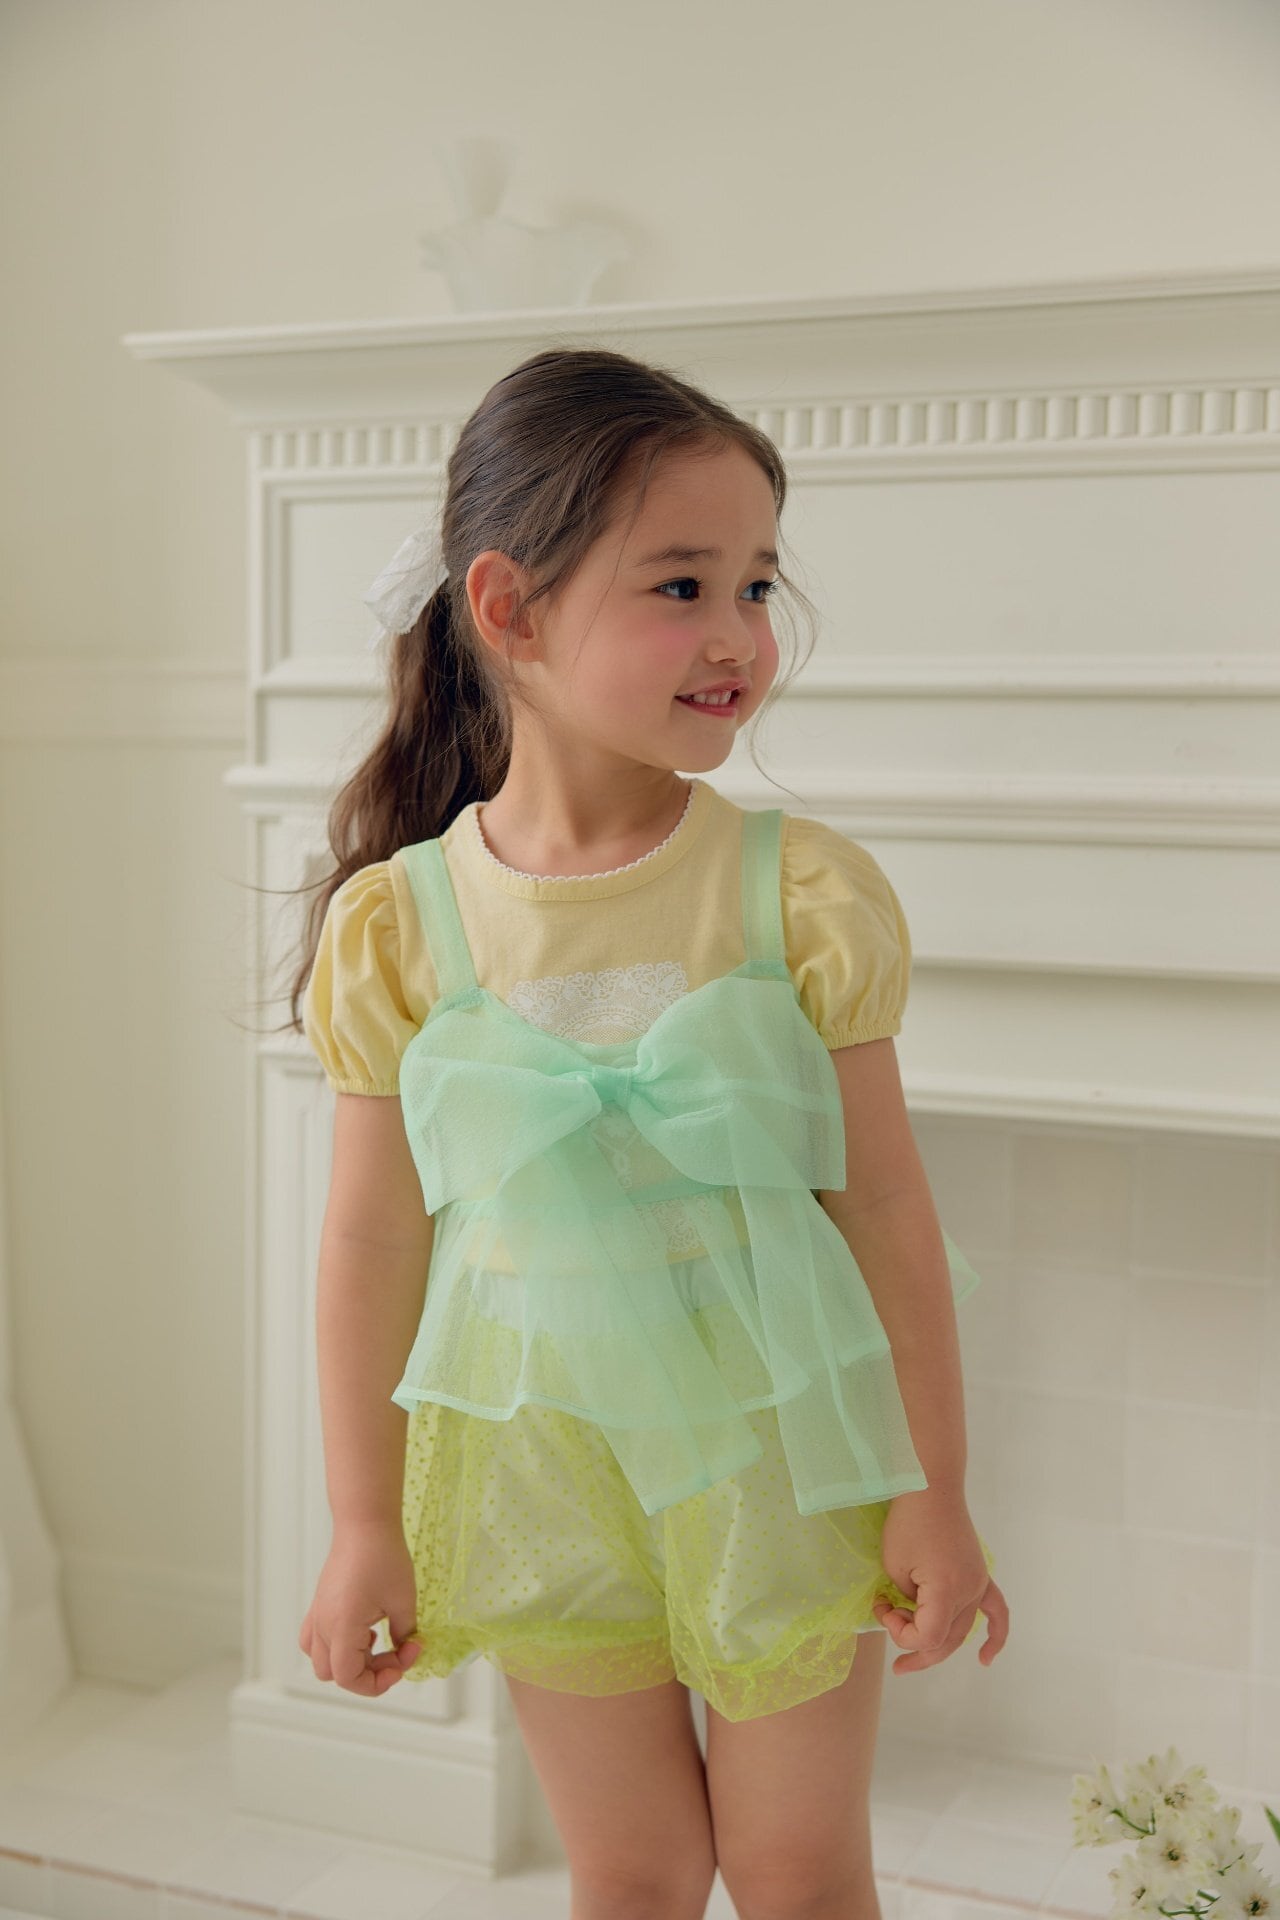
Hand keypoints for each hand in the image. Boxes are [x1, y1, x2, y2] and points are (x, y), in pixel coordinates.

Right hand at [298, 1517, 422, 1695]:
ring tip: (377, 1643)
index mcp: (341, 1627)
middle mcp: (322, 1625)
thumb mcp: (403, 1601)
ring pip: (321, 1659)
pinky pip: (315, 1640)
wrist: (365, 1523)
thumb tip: (406, 1648)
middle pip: (334, 1674)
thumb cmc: (384, 1556)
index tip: (404, 1661)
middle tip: (397, 1652)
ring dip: (349, 1661)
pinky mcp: (319, 1604)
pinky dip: (337, 1646)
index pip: (348, 1678)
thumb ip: (404, 1633)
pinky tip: (363, 1630)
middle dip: (368, 1673)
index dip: (378, 1682)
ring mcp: (317, 1614)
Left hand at [871, 1486, 1008, 1675]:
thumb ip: (906, 1599)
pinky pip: (995, 1611)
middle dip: (915, 1651)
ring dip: (939, 1647)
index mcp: (947, 1590)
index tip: (883, 1606)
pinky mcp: (979, 1575)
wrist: (931, 1487)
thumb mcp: (895, 1565)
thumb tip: (913, 1612)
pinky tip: (986, 1657)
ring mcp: (978, 1584)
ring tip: (914, 1662)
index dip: (901, 1633)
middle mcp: (969, 1591)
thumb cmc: (908, 1523)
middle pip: (946, 1640)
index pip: (928, 1636)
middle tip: (895, 1665)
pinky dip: (994, 1636)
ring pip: (962, 1630)